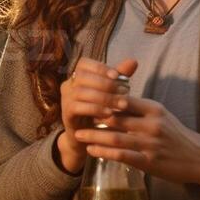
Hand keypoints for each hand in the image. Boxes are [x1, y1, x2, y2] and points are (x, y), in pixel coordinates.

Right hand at [57, 56, 138, 171]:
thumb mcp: (112, 92)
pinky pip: (78, 107)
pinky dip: (95, 109)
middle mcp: (68, 85)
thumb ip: (120, 77)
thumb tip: (134, 61)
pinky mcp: (66, 114)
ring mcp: (65, 99)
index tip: (118, 76)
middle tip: (125, 91)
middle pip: (83, 77)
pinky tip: (110, 113)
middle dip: (106, 83)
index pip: (84, 63)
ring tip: (122, 104)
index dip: (100, 68)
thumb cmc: (102, 111)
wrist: (89, 138)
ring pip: (81, 92)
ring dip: (104, 97)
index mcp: (77, 76)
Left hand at [74, 94, 199, 184]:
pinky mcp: (149, 162)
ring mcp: (150, 144)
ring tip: (78, 134)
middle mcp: (151, 124)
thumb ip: (141, 109)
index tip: (87, 100)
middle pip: (115, 117)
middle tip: (76, 116)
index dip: (103, 99)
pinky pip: (120, 155)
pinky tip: (91, 150)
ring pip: (114, 137)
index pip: (123, 99)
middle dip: (93, 117)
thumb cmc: (177, 136)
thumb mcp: (162, 116)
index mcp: (154, 109)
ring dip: (93, 135)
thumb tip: (115, 101)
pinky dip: (103, 152)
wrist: (199, 158)